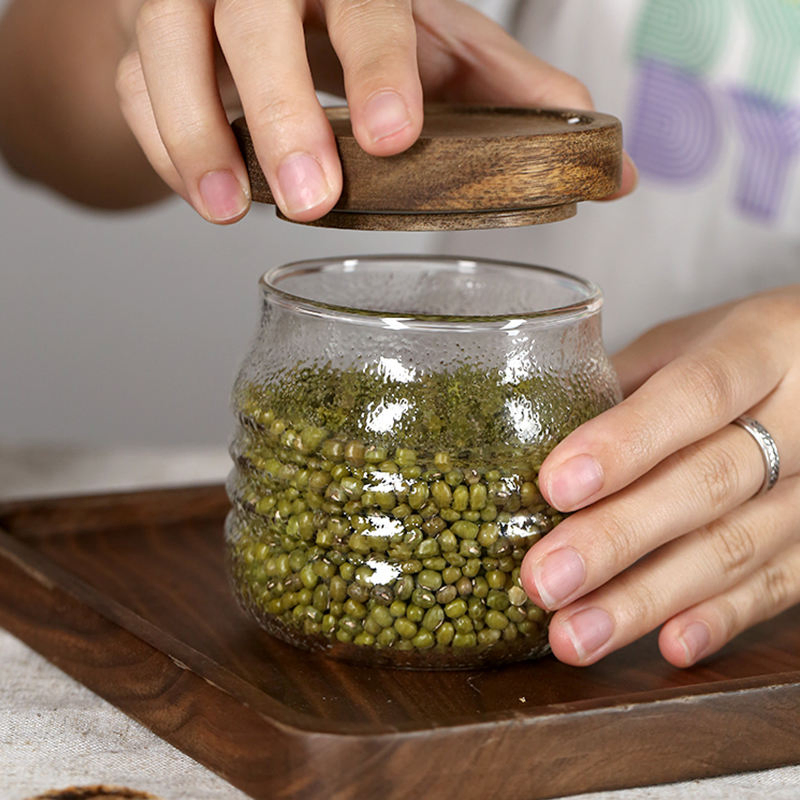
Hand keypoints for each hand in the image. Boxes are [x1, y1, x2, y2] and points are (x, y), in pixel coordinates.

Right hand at [113, 0, 635, 223]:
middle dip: (280, 110)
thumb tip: (612, 164)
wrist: (253, 2)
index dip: (379, 63)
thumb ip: (506, 90)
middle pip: (253, 18)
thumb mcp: (431, 39)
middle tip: (314, 200)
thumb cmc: (351, 19)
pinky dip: (160, 141)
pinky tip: (199, 189)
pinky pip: (134, 85)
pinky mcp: (141, 37)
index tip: (394, 136)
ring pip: (169, 46)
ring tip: (227, 210)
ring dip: (194, 132)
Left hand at [520, 286, 799, 666]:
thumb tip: (529, 433)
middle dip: (617, 538)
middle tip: (544, 580)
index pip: (693, 394)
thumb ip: (622, 382)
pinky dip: (720, 618)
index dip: (625, 442)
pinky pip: (779, 586)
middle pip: (707, 483)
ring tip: (575, 635)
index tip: (555, 486)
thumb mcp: (689, 342)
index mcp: (761, 347)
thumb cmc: (744, 352)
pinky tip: (667, 645)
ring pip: (736, 548)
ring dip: (648, 599)